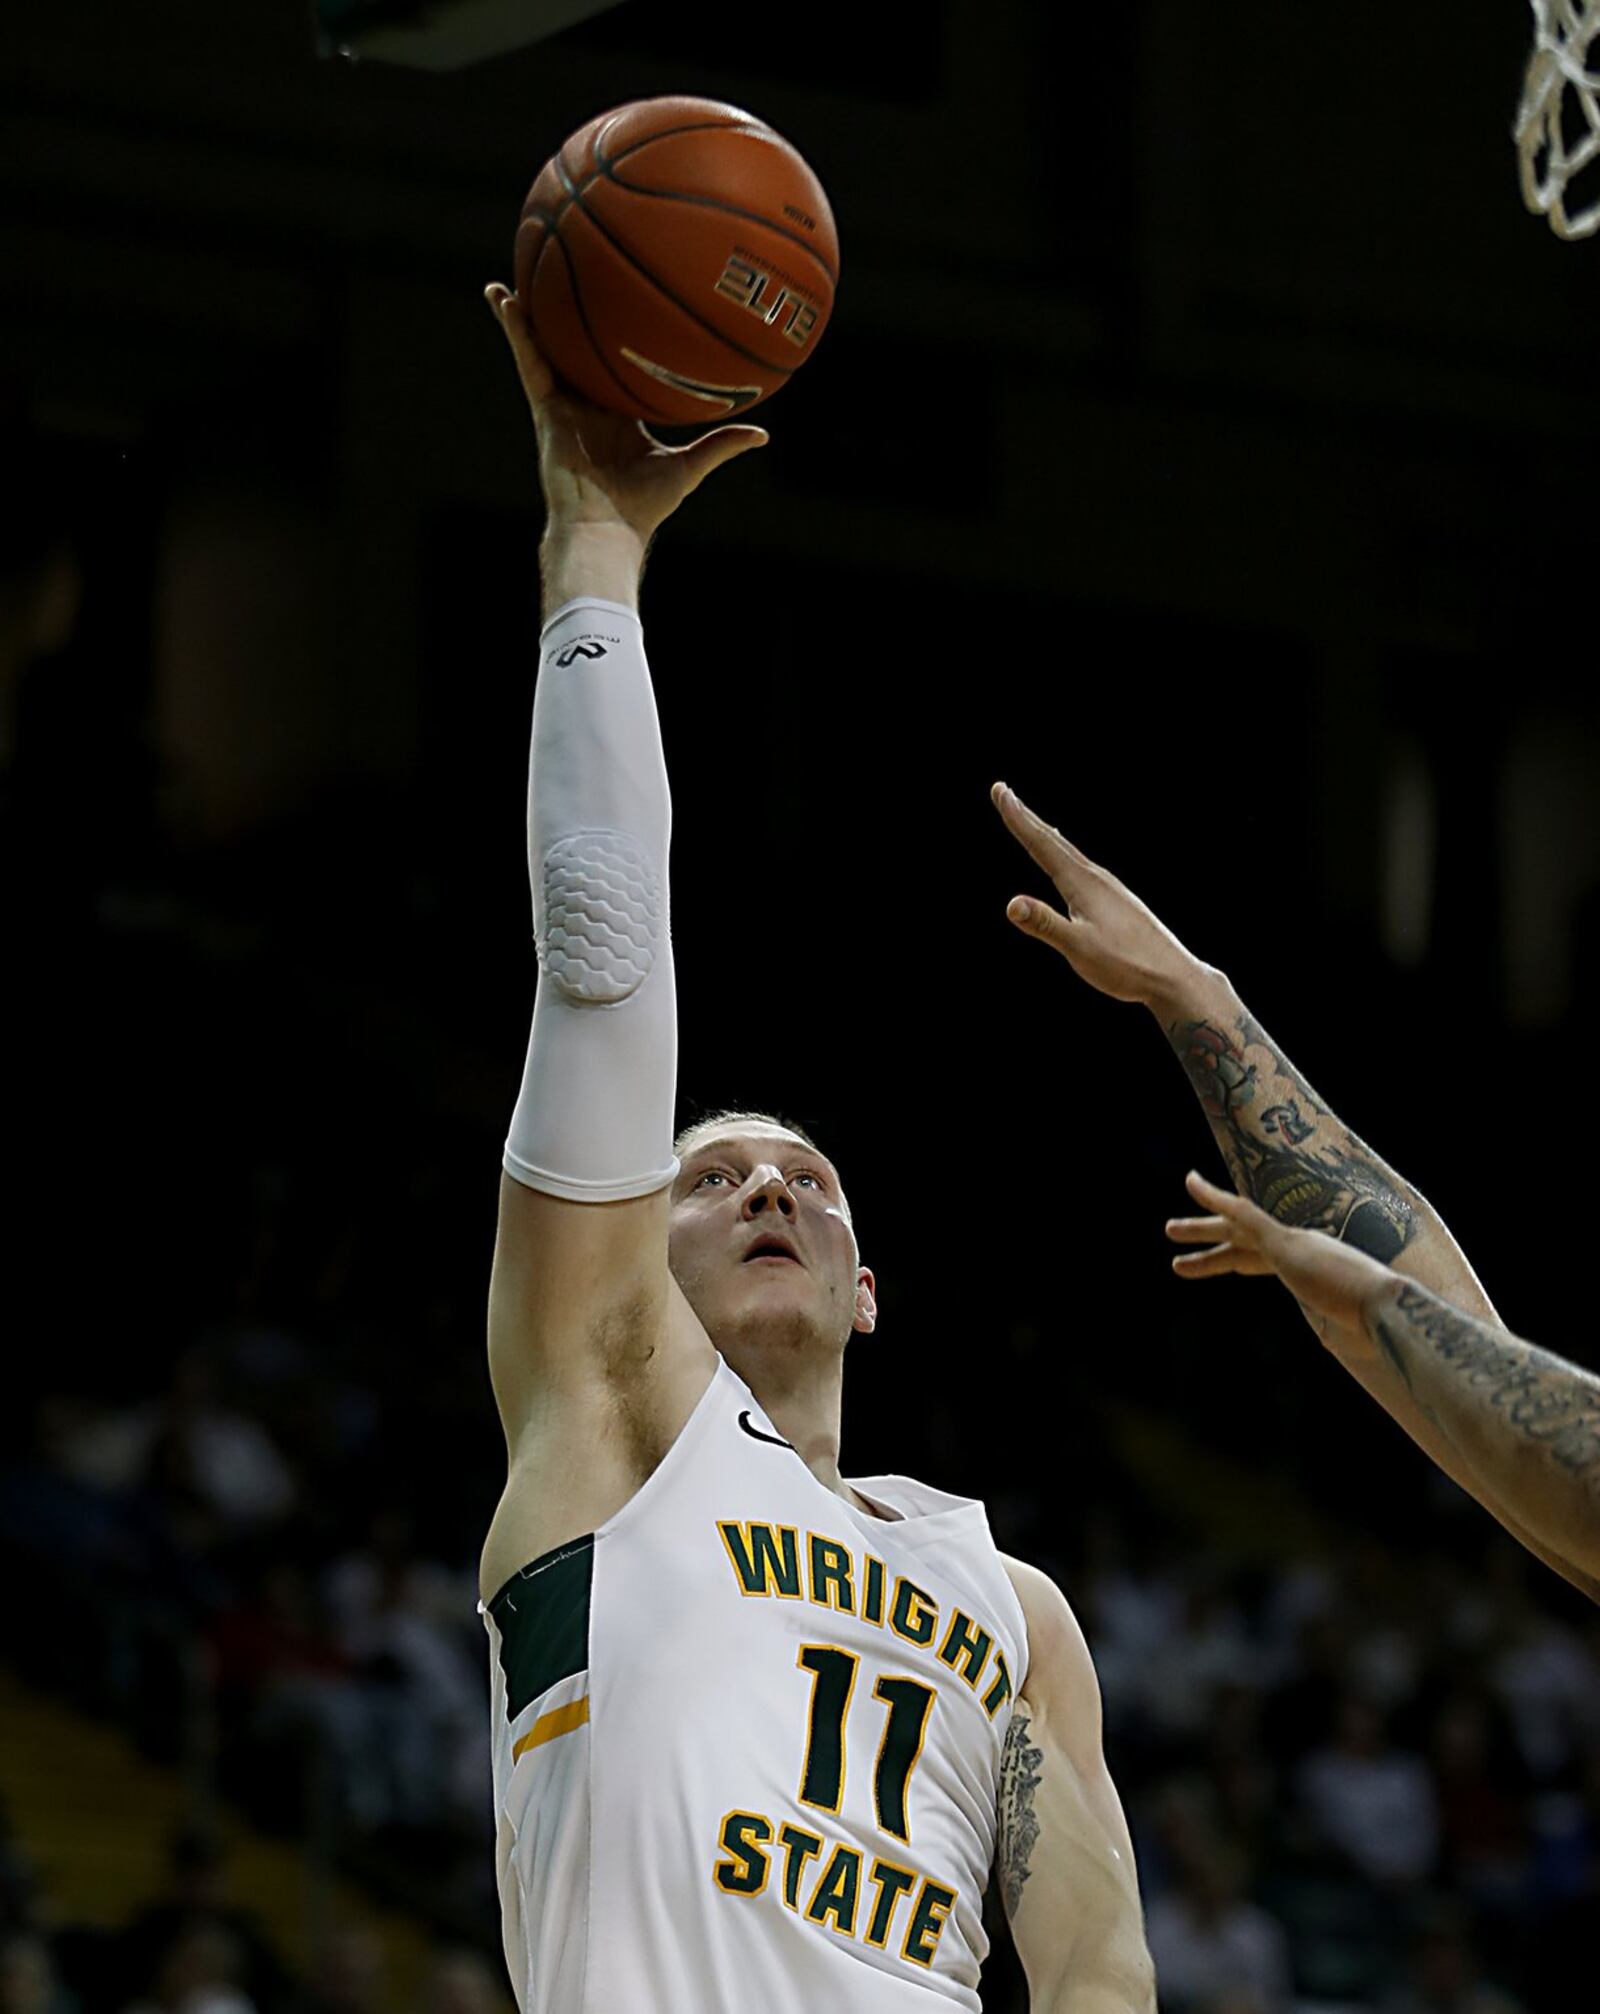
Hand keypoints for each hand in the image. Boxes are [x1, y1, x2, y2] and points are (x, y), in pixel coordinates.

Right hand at [485, 283, 768, 542]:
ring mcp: (563, 404)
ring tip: (513, 275)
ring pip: (543, 349)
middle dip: (566, 320)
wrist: (607, 527)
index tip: (620, 305)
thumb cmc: (645, 506)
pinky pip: (529, 360)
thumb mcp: (690, 467)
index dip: (616, 340)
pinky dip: (515, 330)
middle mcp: (588, 404)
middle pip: (575, 351)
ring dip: (527, 313)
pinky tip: (503, 299)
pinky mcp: (544, 408)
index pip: (616, 366)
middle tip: (564, 275)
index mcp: (619, 412)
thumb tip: (762, 434)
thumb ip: (721, 445)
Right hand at [990, 783, 1205, 1010]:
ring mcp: (1109, 888)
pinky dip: (1063, 855)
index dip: (1017, 818)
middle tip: (1004, 791)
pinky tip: (1069, 864)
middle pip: (1054, 841)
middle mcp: (1096, 878)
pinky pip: (1081, 867)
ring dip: (1045, 834)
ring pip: (1068, 853)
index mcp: (1083, 884)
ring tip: (1030, 821)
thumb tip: (1011, 904)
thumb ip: (1045, 925)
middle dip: (1026, 817)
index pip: (1042, 844)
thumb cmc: (1127, 966)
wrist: (1174, 977)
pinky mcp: (1117, 901)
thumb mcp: (1079, 948)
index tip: (1000, 791)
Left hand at [1166, 1169, 1391, 1354]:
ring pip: (1235, 1228)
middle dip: (1213, 1248)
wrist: (1390, 1311)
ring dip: (1200, 1229)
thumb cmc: (1378, 1324)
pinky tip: (1190, 1182)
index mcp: (1312, 1271)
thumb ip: (1334, 1329)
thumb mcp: (1350, 1330)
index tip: (1230, 1263)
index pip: (1268, 1263)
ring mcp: (1292, 1243)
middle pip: (1246, 1246)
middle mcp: (1301, 1249)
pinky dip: (1214, 1197)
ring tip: (1168, 1231)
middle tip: (1181, 1258)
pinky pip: (1241, 1211)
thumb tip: (1327, 1338)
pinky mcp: (1283, 1239)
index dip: (1243, 1260)